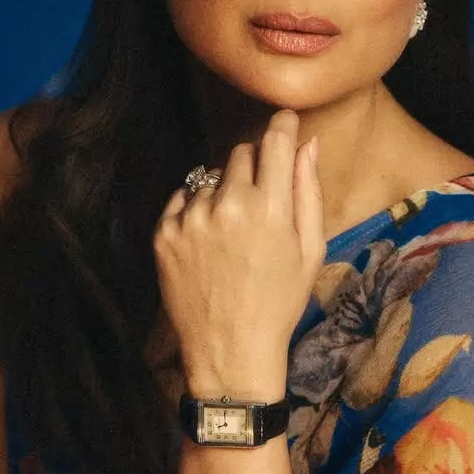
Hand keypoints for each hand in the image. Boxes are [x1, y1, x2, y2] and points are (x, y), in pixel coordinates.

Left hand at [154, 109, 324, 398]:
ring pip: (209, 177)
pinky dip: (194, 209)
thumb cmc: (279, 303)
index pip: (274, 141)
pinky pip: (181, 199)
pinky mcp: (163, 234)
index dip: (283, 125)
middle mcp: (227, 205)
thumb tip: (308, 143)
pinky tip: (209, 240)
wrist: (231, 351)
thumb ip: (307, 191)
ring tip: (232, 233)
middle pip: (240, 153)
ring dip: (222, 191)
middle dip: (253, 165)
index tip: (285, 122)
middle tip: (260, 199)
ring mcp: (190, 219)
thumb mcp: (310, 251)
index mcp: (269, 208)